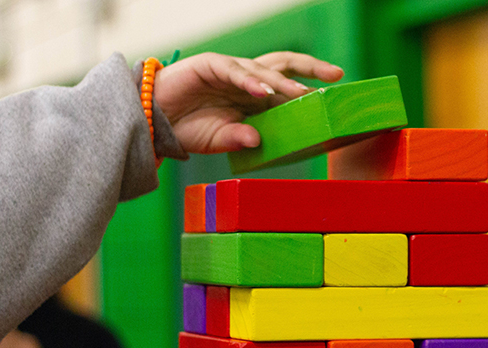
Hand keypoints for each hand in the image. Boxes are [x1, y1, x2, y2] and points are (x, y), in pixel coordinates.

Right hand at [153, 51, 343, 153]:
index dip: (309, 89)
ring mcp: (230, 70)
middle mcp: (247, 79)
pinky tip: (264, 92)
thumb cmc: (187, 129)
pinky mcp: (210, 65)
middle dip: (311, 68)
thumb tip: (258, 142)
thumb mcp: (219, 139)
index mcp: (253, 96)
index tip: (334, 97)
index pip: (287, 86)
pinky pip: (234, 71)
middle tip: (336, 75)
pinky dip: (250, 81)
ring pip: (263, 68)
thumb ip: (238, 139)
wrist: (152, 120)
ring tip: (300, 94)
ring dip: (283, 82)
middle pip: (284, 65)